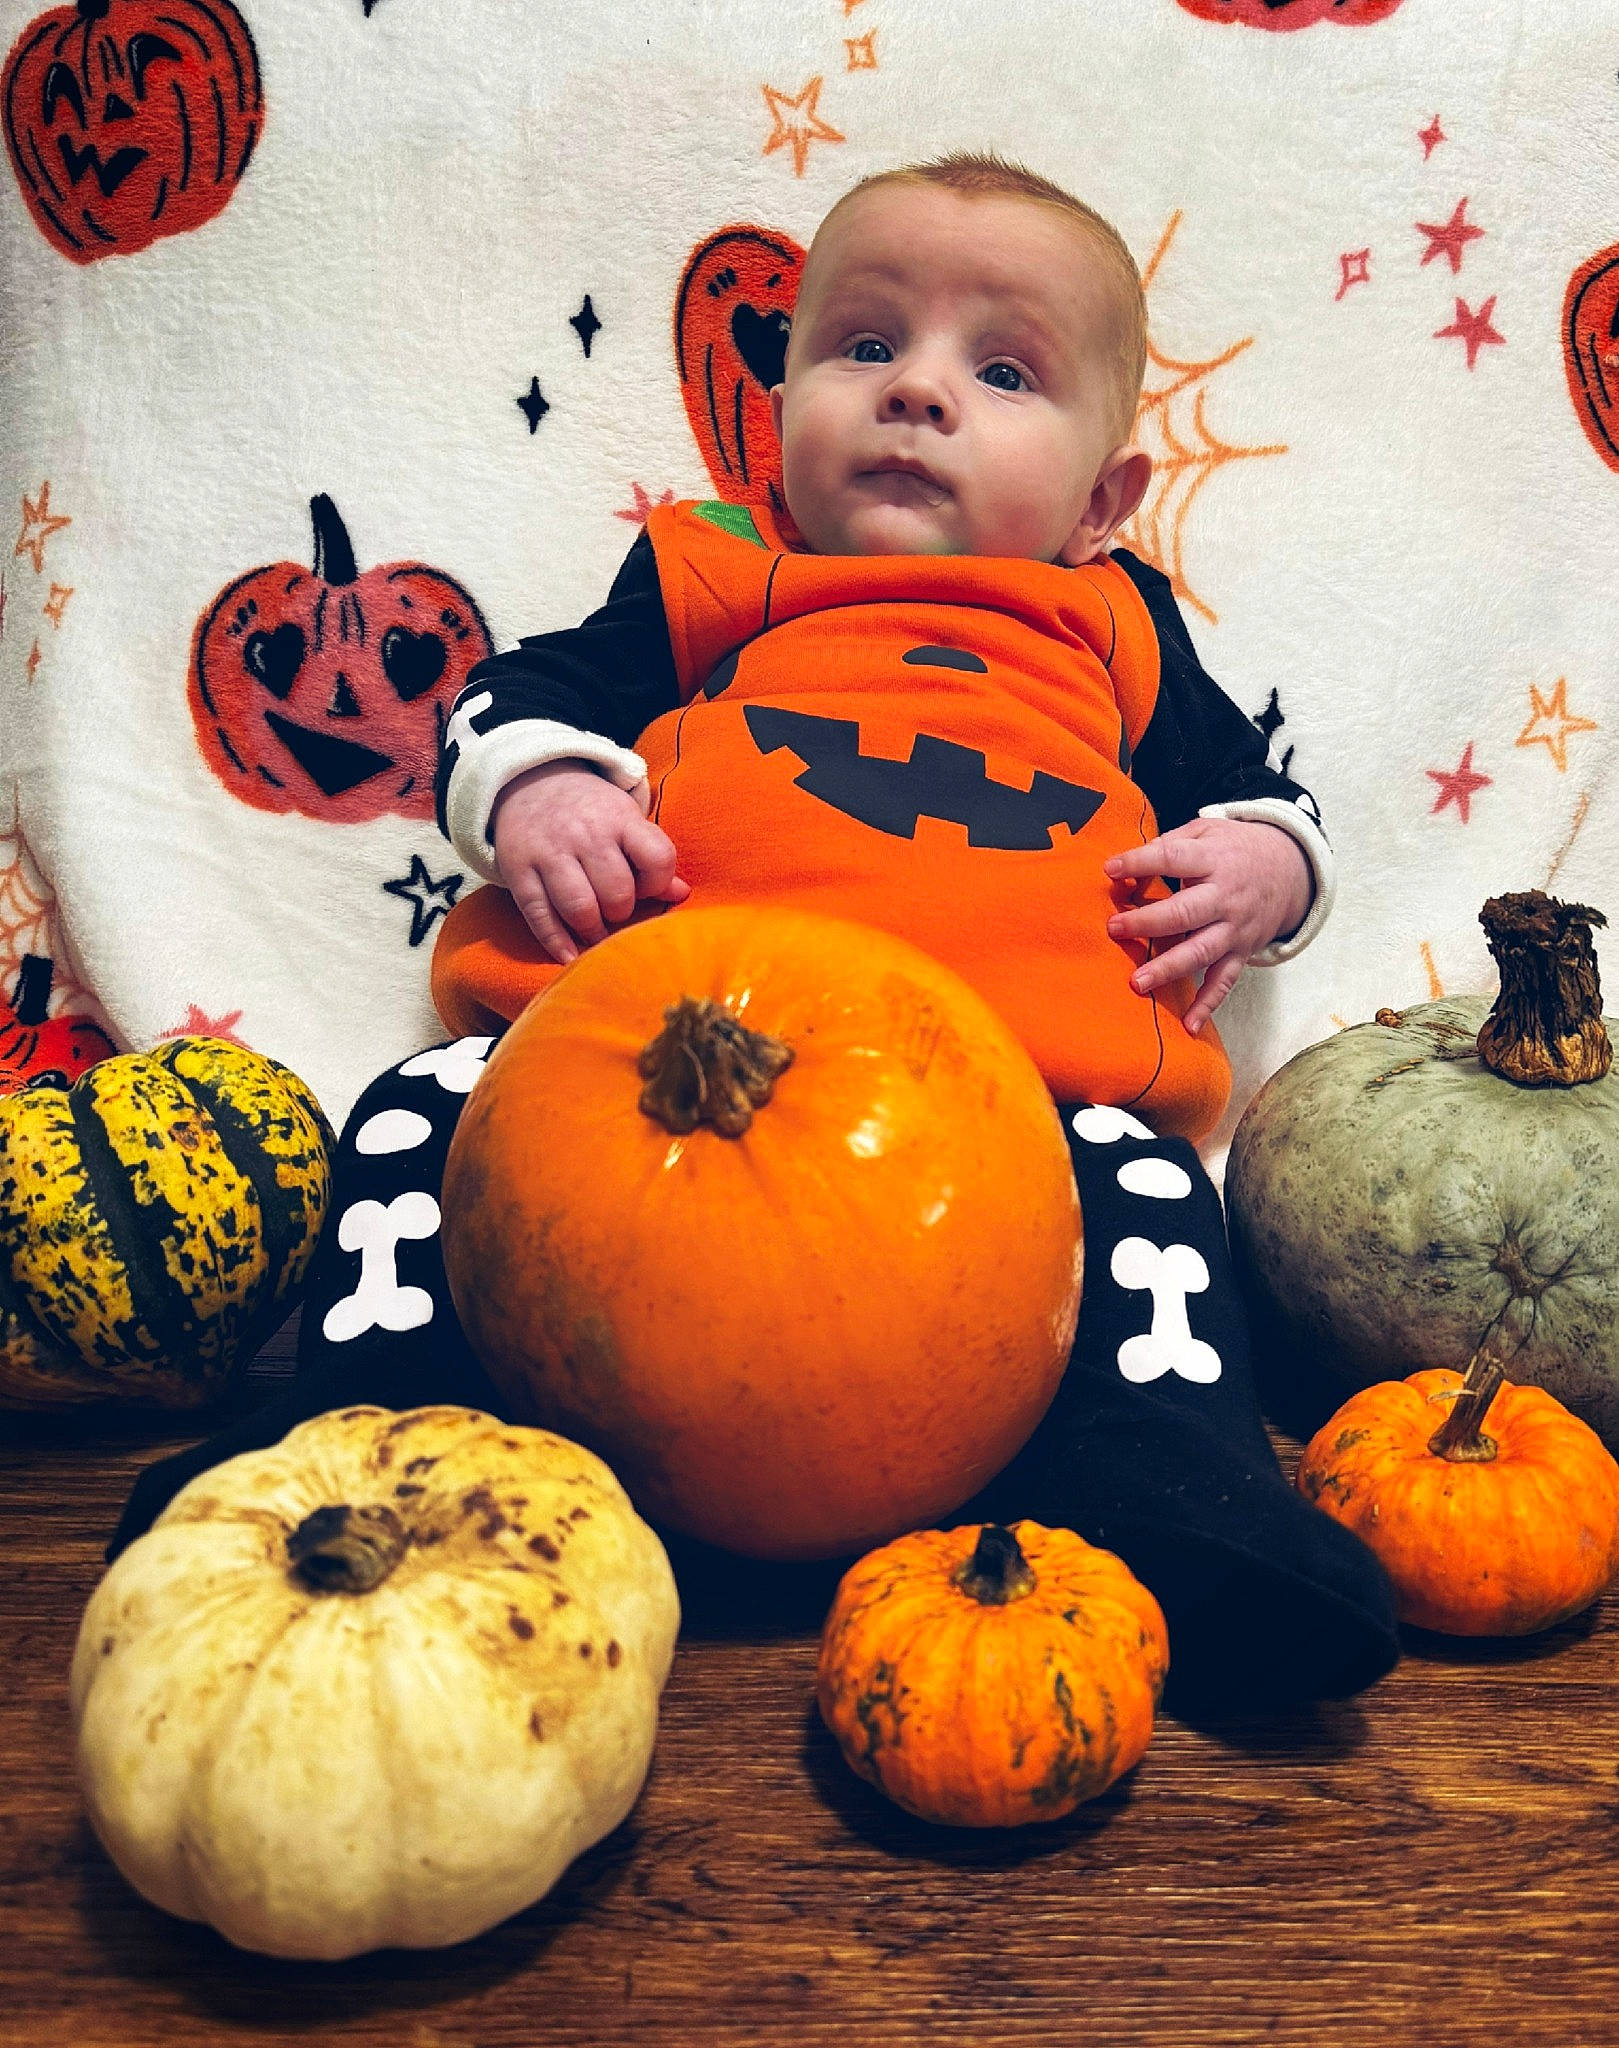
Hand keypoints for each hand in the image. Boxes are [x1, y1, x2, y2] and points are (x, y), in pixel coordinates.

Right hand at [491, 760, 689, 962]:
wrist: (529, 781)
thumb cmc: (589, 811)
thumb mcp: (624, 820)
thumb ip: (652, 855)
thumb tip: (682, 894)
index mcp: (619, 818)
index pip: (657, 858)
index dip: (657, 883)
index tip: (645, 887)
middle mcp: (585, 835)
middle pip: (617, 892)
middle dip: (621, 911)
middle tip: (615, 911)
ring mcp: (549, 853)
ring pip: (580, 908)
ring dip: (593, 931)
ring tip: (595, 932)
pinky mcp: (519, 871)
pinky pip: (540, 916)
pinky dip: (557, 943)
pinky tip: (570, 956)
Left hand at [1103, 818, 1312, 1034]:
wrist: (1290, 869)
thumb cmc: (1233, 849)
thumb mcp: (1207, 831)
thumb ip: (1169, 843)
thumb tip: (1124, 862)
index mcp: (1213, 860)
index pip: (1173, 857)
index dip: (1140, 862)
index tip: (1109, 869)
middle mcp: (1225, 897)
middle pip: (1185, 911)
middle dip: (1148, 922)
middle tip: (1115, 929)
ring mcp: (1234, 928)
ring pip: (1201, 951)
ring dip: (1169, 968)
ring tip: (1137, 982)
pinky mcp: (1241, 952)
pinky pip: (1224, 982)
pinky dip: (1208, 1005)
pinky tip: (1189, 1026)